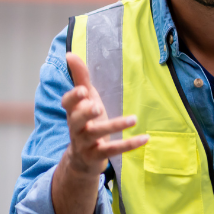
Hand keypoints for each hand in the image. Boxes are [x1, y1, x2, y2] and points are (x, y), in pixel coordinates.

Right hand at [61, 53, 147, 176]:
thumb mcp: (84, 101)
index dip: (73, 97)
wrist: (81, 159)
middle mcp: (76, 127)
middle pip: (76, 120)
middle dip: (85, 113)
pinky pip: (113, 150)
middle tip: (97, 106)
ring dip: (115, 126)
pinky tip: (145, 138)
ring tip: (134, 119)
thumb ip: (80, 78)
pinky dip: (129, 145)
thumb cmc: (86, 122)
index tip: (83, 90)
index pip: (67, 103)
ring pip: (97, 134)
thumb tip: (70, 53)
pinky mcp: (97, 156)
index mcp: (73, 112)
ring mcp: (86, 143)